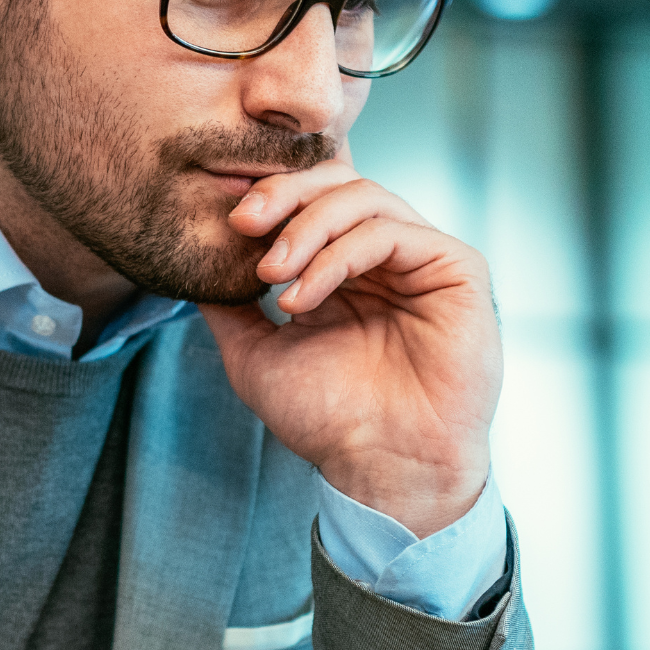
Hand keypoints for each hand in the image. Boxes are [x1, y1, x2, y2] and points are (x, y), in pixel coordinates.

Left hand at [199, 154, 499, 537]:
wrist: (384, 468)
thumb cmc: (328, 421)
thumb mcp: (257, 354)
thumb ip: (230, 306)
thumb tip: (193, 264)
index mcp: (348, 267)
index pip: (312, 199)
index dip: (270, 196)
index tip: (226, 222)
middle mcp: (388, 256)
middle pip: (338, 181)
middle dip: (284, 195)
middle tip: (242, 223)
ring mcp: (424, 257)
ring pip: (363, 197)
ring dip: (306, 228)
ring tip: (272, 274)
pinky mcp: (457, 267)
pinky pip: (391, 232)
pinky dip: (338, 255)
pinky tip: (303, 297)